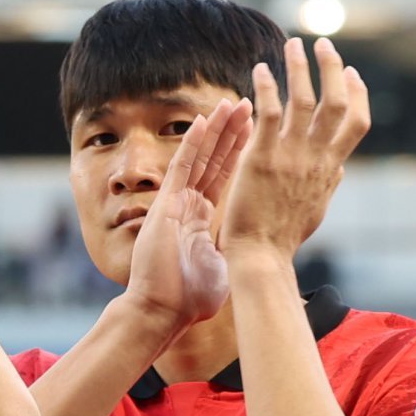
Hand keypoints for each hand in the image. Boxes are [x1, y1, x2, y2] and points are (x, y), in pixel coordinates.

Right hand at [124, 96, 252, 326]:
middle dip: (230, 133)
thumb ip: (227, 252)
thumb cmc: (187, 301)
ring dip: (216, 130)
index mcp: (201, 220)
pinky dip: (191, 143)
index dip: (237, 153)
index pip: (222, 177)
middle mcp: (188, 206)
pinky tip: (203, 120)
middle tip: (247, 105)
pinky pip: (181, 167)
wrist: (161, 312)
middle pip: (213, 161)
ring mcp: (176, 204)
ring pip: (199, 157)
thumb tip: (243, 255)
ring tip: (232, 103)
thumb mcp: (217, 270)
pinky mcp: (165, 205)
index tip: (254, 130)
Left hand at [220, 37, 369, 260]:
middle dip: (332, 67)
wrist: (261, 257)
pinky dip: (266, 86)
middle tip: (323, 44)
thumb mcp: (317, 210)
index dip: (358, 92)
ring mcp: (290, 157)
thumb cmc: (284, 238)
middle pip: (336, 102)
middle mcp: (316, 158)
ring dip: (299, 67)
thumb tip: (341, 169)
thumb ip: (329, 183)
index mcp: (331, 168)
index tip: (352, 72)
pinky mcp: (261, 159)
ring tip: (292, 44)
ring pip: (303, 100)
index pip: (358, 121)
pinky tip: (258, 70)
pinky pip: (268, 113)